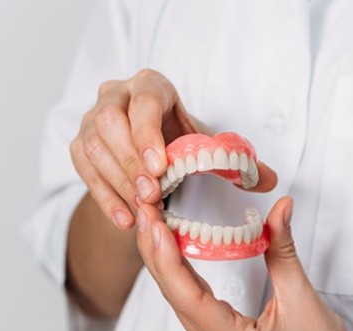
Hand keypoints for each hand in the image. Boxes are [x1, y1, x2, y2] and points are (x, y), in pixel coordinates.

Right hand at [70, 69, 276, 229]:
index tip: (160, 168)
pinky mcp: (81, 146)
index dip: (148, 132)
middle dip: (131, 162)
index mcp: (151, 87)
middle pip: (110, 123)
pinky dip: (104, 198)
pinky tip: (126, 220)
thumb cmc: (177, 142)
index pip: (144, 100)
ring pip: (93, 147)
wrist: (147, 153)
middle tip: (153, 195)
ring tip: (143, 211)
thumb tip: (271, 180)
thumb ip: (238, 161)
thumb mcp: (205, 146)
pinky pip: (83, 170)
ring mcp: (92, 120)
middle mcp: (116, 97)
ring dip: (118, 182)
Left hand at [136, 197, 352, 330]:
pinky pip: (189, 306)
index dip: (167, 259)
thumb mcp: (302, 295)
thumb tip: (280, 206)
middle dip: (155, 252)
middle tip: (146, 211)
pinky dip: (178, 276)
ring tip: (152, 224)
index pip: (188, 298)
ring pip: (177, 302)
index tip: (154, 223)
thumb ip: (283, 248)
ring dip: (163, 263)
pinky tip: (171, 252)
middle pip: (174, 298)